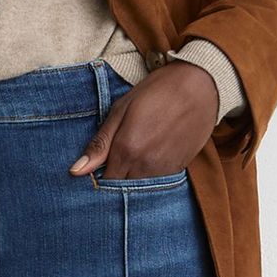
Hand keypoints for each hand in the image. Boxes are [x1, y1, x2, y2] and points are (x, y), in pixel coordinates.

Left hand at [69, 60, 218, 179]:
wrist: (201, 86)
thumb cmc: (157, 92)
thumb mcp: (121, 109)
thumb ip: (100, 143)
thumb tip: (76, 171)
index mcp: (126, 150)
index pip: (104, 183)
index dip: (97, 179)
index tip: (95, 170)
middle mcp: (145, 166)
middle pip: (122, 190)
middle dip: (114, 182)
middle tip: (113, 164)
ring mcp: (164, 170)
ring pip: (140, 188)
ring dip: (133, 180)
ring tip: (134, 157)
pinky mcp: (179, 169)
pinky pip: (157, 182)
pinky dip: (150, 176)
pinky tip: (150, 157)